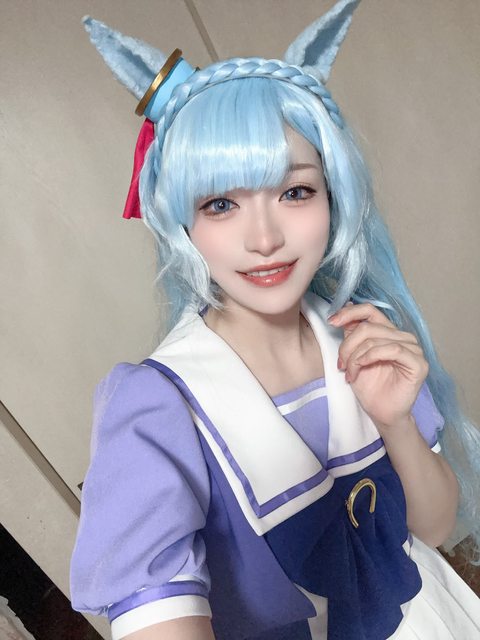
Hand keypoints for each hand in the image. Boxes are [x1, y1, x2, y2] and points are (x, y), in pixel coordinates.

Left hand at [328, 302, 428, 429]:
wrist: (381, 413)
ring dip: (355, 357)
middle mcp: (403, 337)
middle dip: (347, 346)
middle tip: (340, 364)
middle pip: (367, 327)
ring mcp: (413, 349)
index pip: (370, 311)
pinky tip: (362, 367)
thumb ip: (353, 333)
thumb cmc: (370, 387)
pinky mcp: (418, 363)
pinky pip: (392, 349)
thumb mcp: (354, 356)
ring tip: (350, 373)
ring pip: (375, 339)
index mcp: (389, 332)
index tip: (332, 322)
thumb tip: (348, 306)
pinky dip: (371, 357)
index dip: (349, 313)